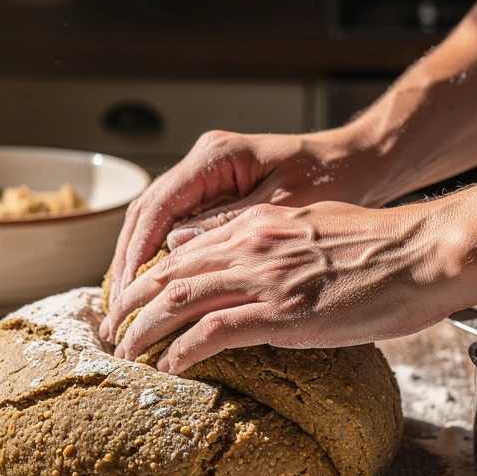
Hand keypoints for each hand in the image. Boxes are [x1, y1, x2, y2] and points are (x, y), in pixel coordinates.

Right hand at [100, 127, 374, 340]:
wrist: (360, 160)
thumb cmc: (333, 178)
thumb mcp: (285, 206)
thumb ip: (231, 225)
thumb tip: (175, 249)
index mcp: (214, 158)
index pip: (156, 208)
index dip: (135, 256)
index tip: (126, 297)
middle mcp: (202, 163)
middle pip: (144, 217)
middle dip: (127, 268)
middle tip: (116, 317)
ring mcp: (206, 177)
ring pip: (154, 224)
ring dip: (139, 269)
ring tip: (126, 314)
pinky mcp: (216, 193)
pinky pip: (176, 229)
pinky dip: (162, 263)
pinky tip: (155, 297)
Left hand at [110, 200, 462, 373]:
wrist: (423, 252)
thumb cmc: (376, 246)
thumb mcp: (308, 225)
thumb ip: (258, 236)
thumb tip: (211, 248)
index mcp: (255, 227)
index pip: (181, 252)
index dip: (146, 279)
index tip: (130, 302)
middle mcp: (250, 248)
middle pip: (167, 276)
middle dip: (129, 305)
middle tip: (110, 331)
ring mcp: (264, 280)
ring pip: (178, 303)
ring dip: (144, 331)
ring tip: (125, 353)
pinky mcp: (283, 314)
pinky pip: (214, 332)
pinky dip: (183, 350)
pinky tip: (169, 366)